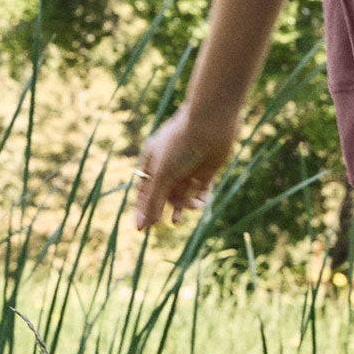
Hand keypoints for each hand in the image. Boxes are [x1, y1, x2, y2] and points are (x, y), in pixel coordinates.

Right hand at [134, 105, 236, 231]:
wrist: (210, 124)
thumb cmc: (181, 145)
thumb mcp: (164, 175)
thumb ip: (154, 201)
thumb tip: (144, 227)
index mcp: (151, 160)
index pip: (143, 190)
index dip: (143, 209)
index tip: (143, 229)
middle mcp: (168, 164)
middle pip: (164, 195)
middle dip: (170, 207)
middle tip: (176, 221)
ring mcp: (187, 166)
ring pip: (183, 194)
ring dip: (187, 204)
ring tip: (194, 207)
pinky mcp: (205, 169)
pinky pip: (201, 190)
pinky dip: (201, 198)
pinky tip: (201, 203)